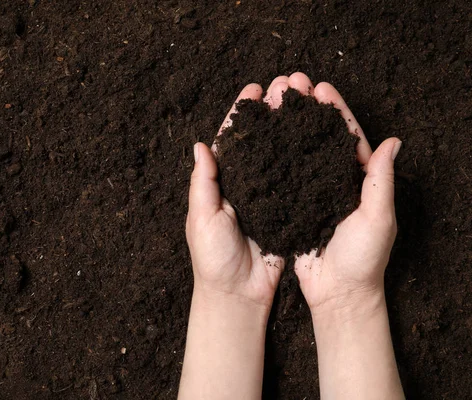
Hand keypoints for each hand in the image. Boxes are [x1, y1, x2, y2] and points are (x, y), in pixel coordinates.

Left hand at [186, 83, 289, 309]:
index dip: (242, 113)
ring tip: (304, 102)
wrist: (238, 293)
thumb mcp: (201, 218)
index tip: (255, 88)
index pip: (232, 139)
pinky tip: (318, 140)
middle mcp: (246, 184)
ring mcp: (268, 195)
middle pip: (260, 140)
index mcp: (221, 182)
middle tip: (288, 86)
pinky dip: (305, 159)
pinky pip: (296, 180)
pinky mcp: (287, 210)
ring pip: (280, 154)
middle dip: (272, 112)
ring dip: (290, 128)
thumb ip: (203, 183)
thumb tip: (201, 145)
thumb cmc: (212, 258)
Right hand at [280, 74, 401, 313]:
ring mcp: (310, 193)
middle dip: (306, 111)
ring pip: (297, 153)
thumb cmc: (363, 259)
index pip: (347, 137)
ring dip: (287, 127)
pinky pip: (282, 177)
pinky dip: (272, 157)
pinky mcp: (291, 207)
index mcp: (358, 180)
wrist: (337, 293)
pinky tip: (260, 140)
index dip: (335, 112)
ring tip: (274, 102)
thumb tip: (393, 141)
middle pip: (319, 138)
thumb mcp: (378, 218)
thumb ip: (380, 180)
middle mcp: (332, 182)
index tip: (320, 88)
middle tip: (292, 85)